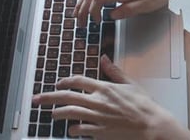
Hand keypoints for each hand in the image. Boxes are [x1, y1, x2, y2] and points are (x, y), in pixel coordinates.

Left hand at [32, 55, 189, 139]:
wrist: (152, 125)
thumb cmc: (144, 106)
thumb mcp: (131, 84)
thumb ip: (115, 71)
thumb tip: (104, 58)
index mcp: (105, 88)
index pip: (79, 81)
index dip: (65, 80)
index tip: (59, 82)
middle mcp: (98, 102)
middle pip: (67, 96)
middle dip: (49, 97)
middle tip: (37, 99)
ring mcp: (98, 117)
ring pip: (70, 113)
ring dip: (58, 113)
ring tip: (52, 113)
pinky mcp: (100, 132)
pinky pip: (80, 130)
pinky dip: (73, 129)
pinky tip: (71, 129)